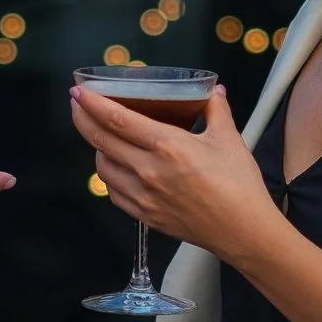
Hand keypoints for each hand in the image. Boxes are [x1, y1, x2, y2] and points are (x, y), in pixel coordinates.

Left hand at [69, 86, 274, 263]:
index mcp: (168, 145)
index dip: (92, 103)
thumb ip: (215, 109)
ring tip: (102, 136)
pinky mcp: (145, 216)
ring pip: (102, 168)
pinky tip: (117, 168)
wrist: (243, 231)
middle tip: (78, 104)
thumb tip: (212, 90)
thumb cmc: (239, 185)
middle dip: (83, 118)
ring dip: (96, 148)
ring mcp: (143, 196)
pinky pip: (114, 193)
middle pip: (100, 140)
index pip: (117, 119)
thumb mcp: (230, 138)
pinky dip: (109, 176)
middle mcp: (148, 170)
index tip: (79, 91)